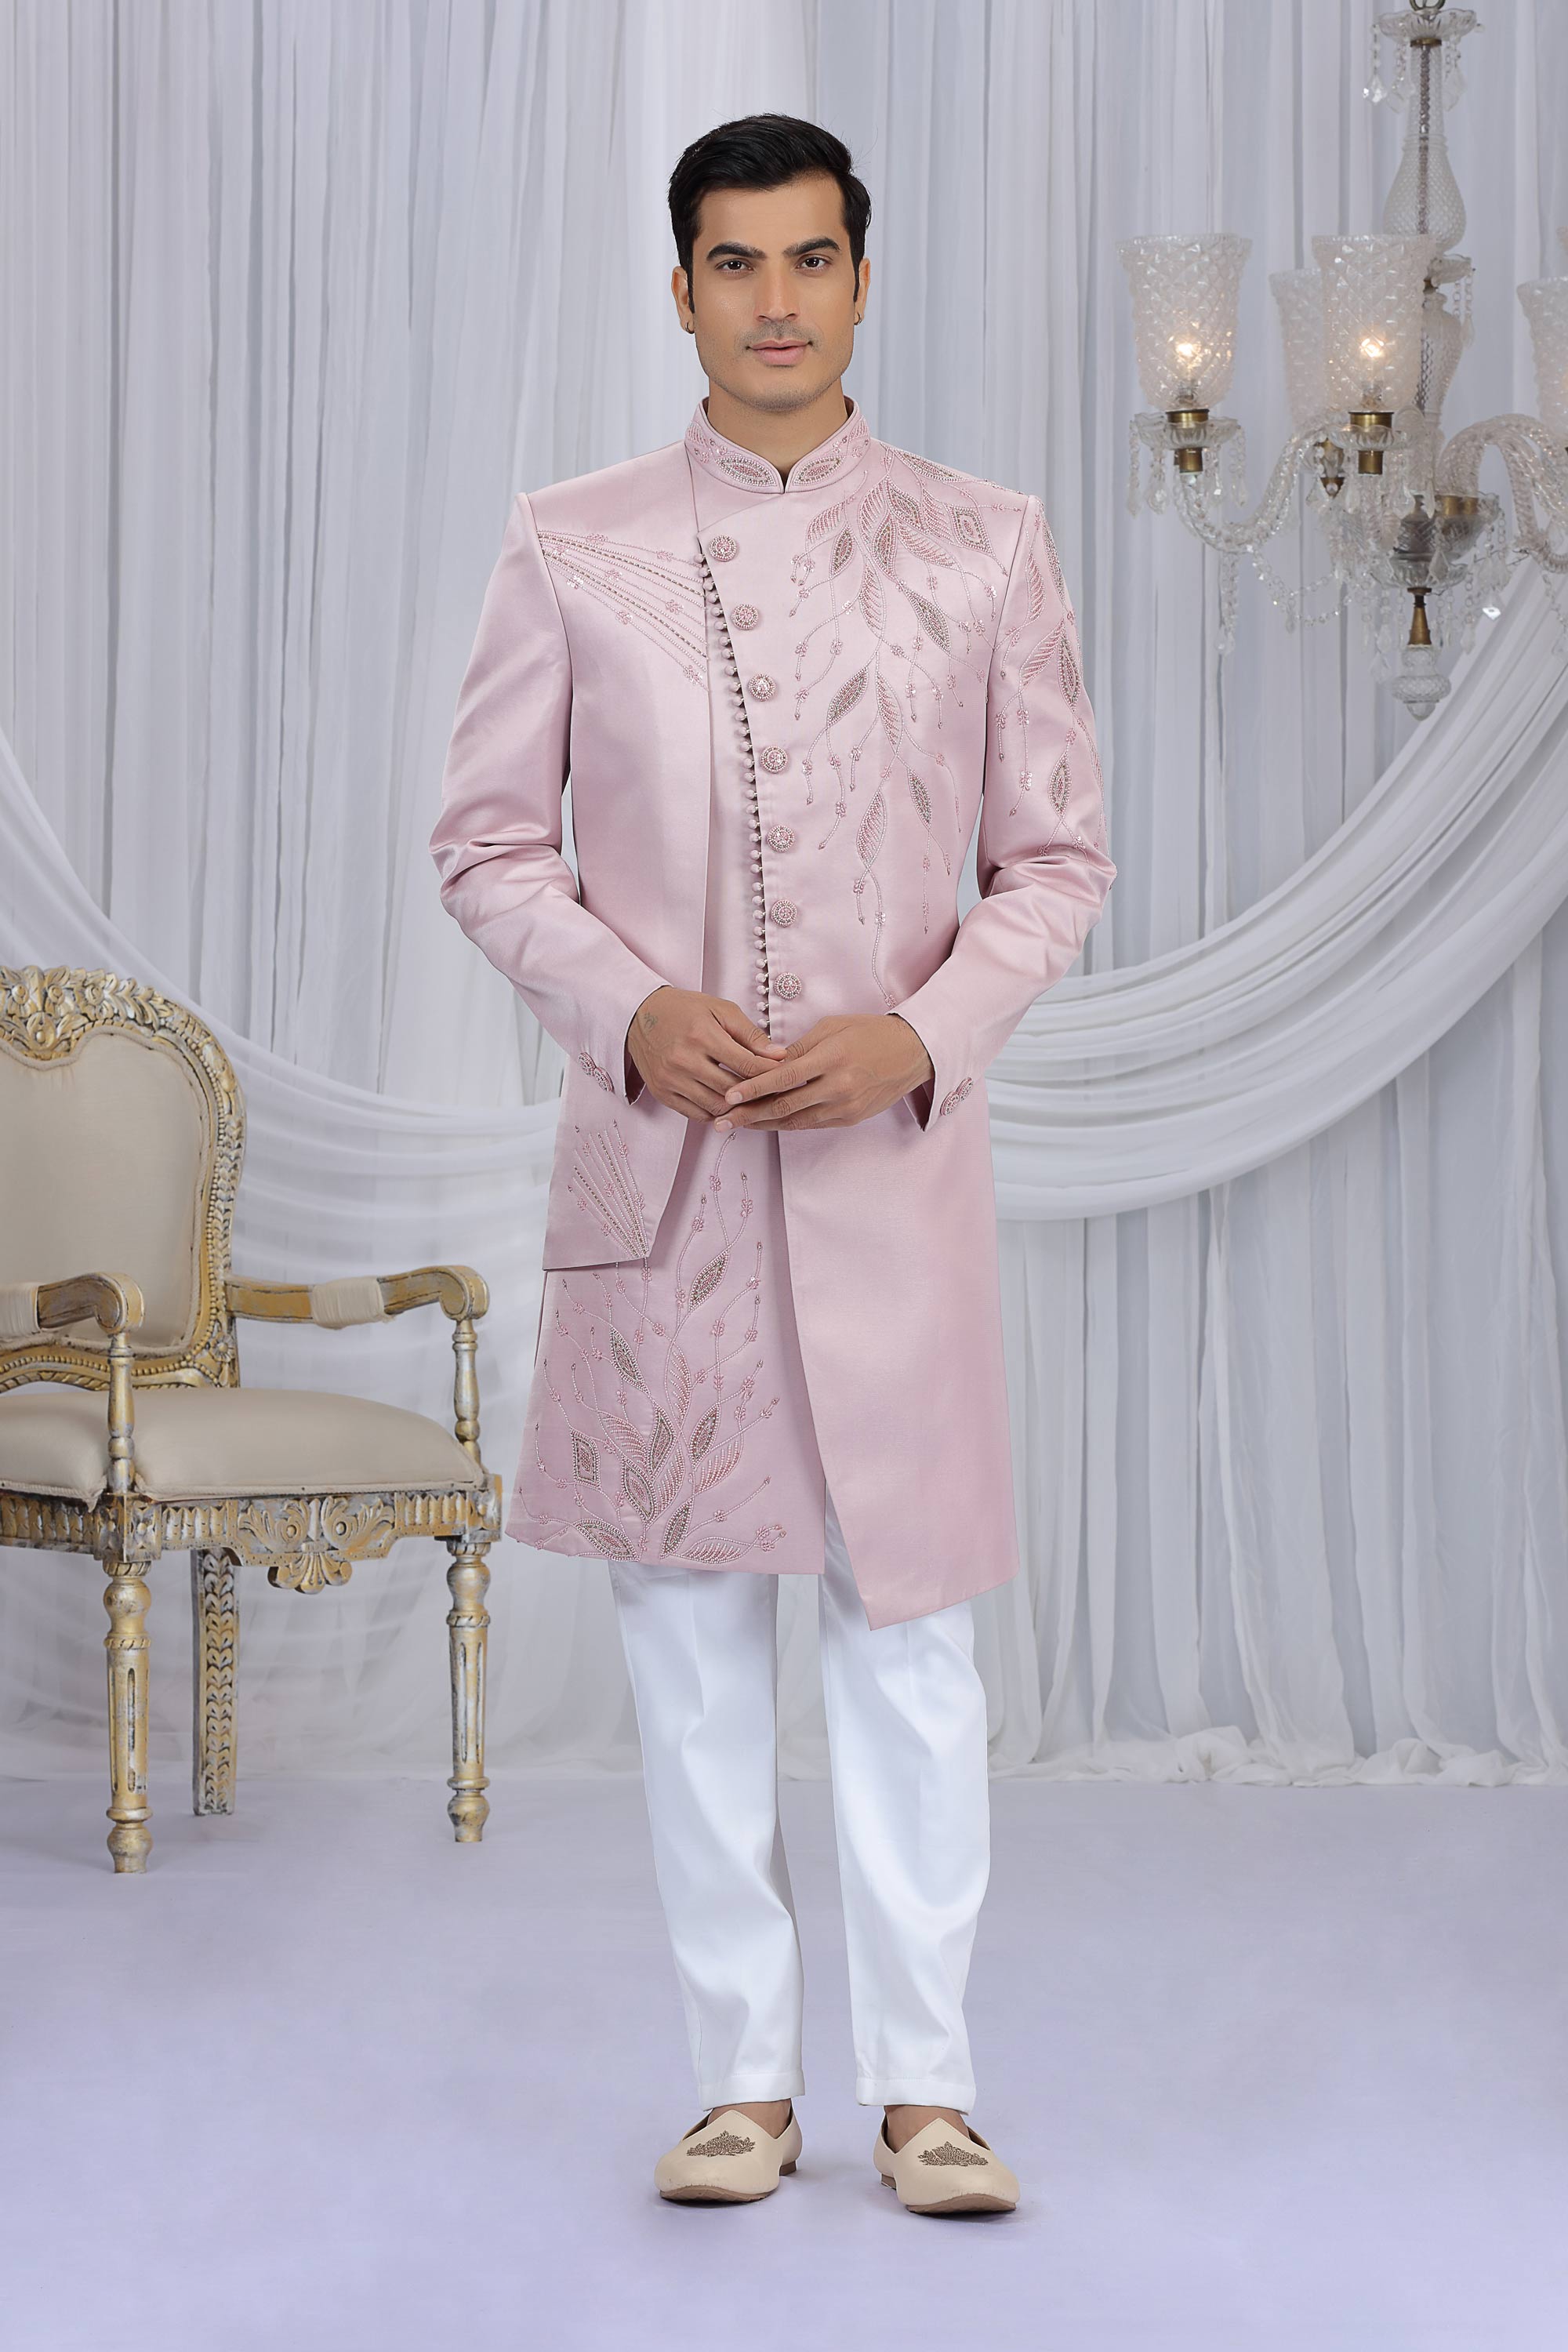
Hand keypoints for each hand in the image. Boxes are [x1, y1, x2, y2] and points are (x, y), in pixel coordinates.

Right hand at [626, 986, 788, 1120]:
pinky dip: (716, 1113)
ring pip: (716, 1107)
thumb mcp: (720, 1010)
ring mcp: (670, 1079)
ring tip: (750, 1098)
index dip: (769, 1073)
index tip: (783, 1073)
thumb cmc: (684, 1010)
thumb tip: (778, 1056)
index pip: (746, 1065)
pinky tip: (726, 1102)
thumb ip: (750, 1035)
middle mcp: (683, 1060)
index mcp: (701, 1036)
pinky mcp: (662, 1093)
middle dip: (756, 1092)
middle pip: (732, 1090)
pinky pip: (697, 1115)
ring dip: (736, 1106)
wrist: (641, 1014)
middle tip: (771, 1091)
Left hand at [713, 1013, 932, 1131]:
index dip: (753, 1088)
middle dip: (749, 1115)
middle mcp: (838, 1087)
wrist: (913, 1053)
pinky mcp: (850, 1119)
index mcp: (831, 1058)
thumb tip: (767, 1063)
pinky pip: (811, 1124)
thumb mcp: (832, 1028)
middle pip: (784, 1106)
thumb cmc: (871, 1032)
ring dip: (764, 1124)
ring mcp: (845, 1107)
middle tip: (722, 1120)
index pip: (783, 1078)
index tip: (729, 1095)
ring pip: (795, 1121)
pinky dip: (787, 1123)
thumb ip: (799, 1049)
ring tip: (738, 1125)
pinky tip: (768, 1122)